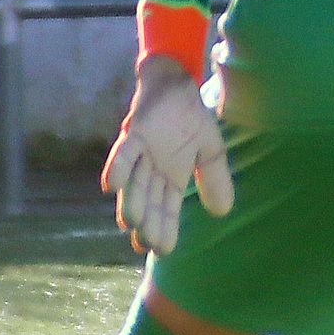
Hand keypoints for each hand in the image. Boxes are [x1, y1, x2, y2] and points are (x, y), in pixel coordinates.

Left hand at [101, 56, 233, 255]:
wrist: (180, 84)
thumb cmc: (190, 119)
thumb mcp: (210, 152)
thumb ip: (214, 180)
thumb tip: (223, 213)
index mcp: (170, 178)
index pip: (166, 209)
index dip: (164, 229)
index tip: (163, 250)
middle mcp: (152, 170)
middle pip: (148, 201)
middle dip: (147, 223)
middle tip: (145, 244)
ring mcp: (140, 154)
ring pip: (133, 183)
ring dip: (131, 202)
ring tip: (131, 223)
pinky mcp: (133, 134)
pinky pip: (123, 153)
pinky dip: (117, 168)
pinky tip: (110, 187)